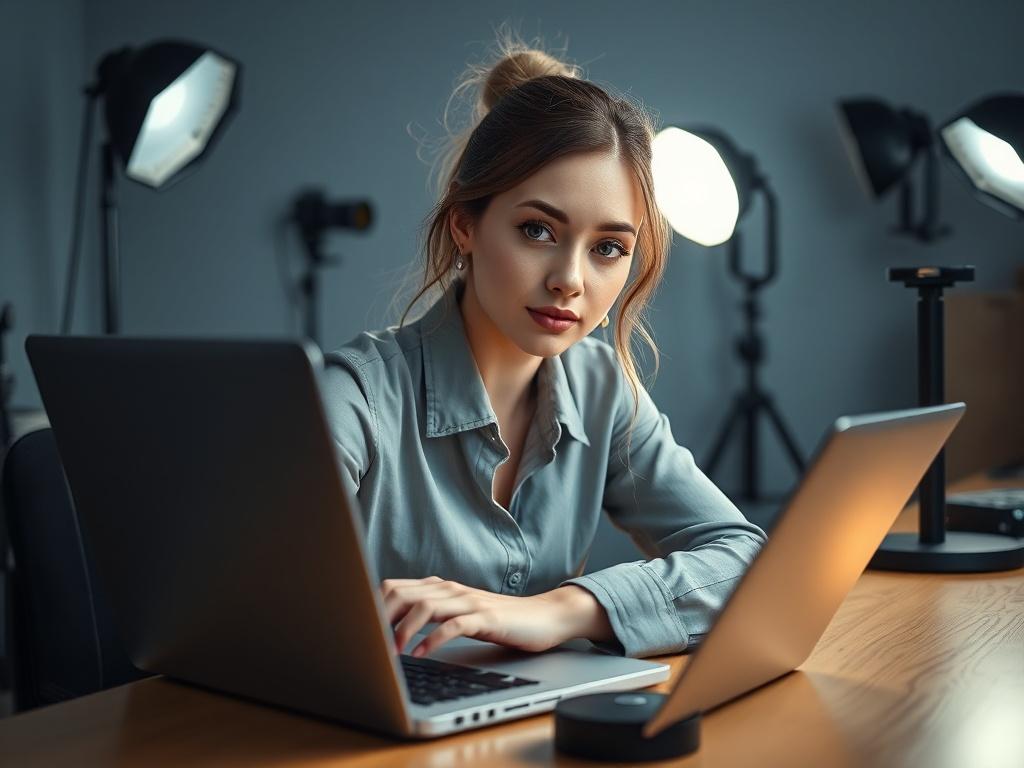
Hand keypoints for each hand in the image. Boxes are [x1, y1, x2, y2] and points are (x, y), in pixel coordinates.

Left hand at [379, 576, 613, 657]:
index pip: (395, 587)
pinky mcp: (486, 617)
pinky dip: (433, 640)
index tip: (360, 630)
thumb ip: (432, 612)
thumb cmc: (500, 619)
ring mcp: (469, 602)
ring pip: (425, 607)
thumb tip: (392, 626)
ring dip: (403, 631)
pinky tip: (422, 655)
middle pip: (403, 594)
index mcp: (441, 587)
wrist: (544, 616)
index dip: (373, 607)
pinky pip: (454, 626)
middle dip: (380, 619)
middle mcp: (451, 590)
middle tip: (369, 644)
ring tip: (393, 653)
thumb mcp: (460, 613)